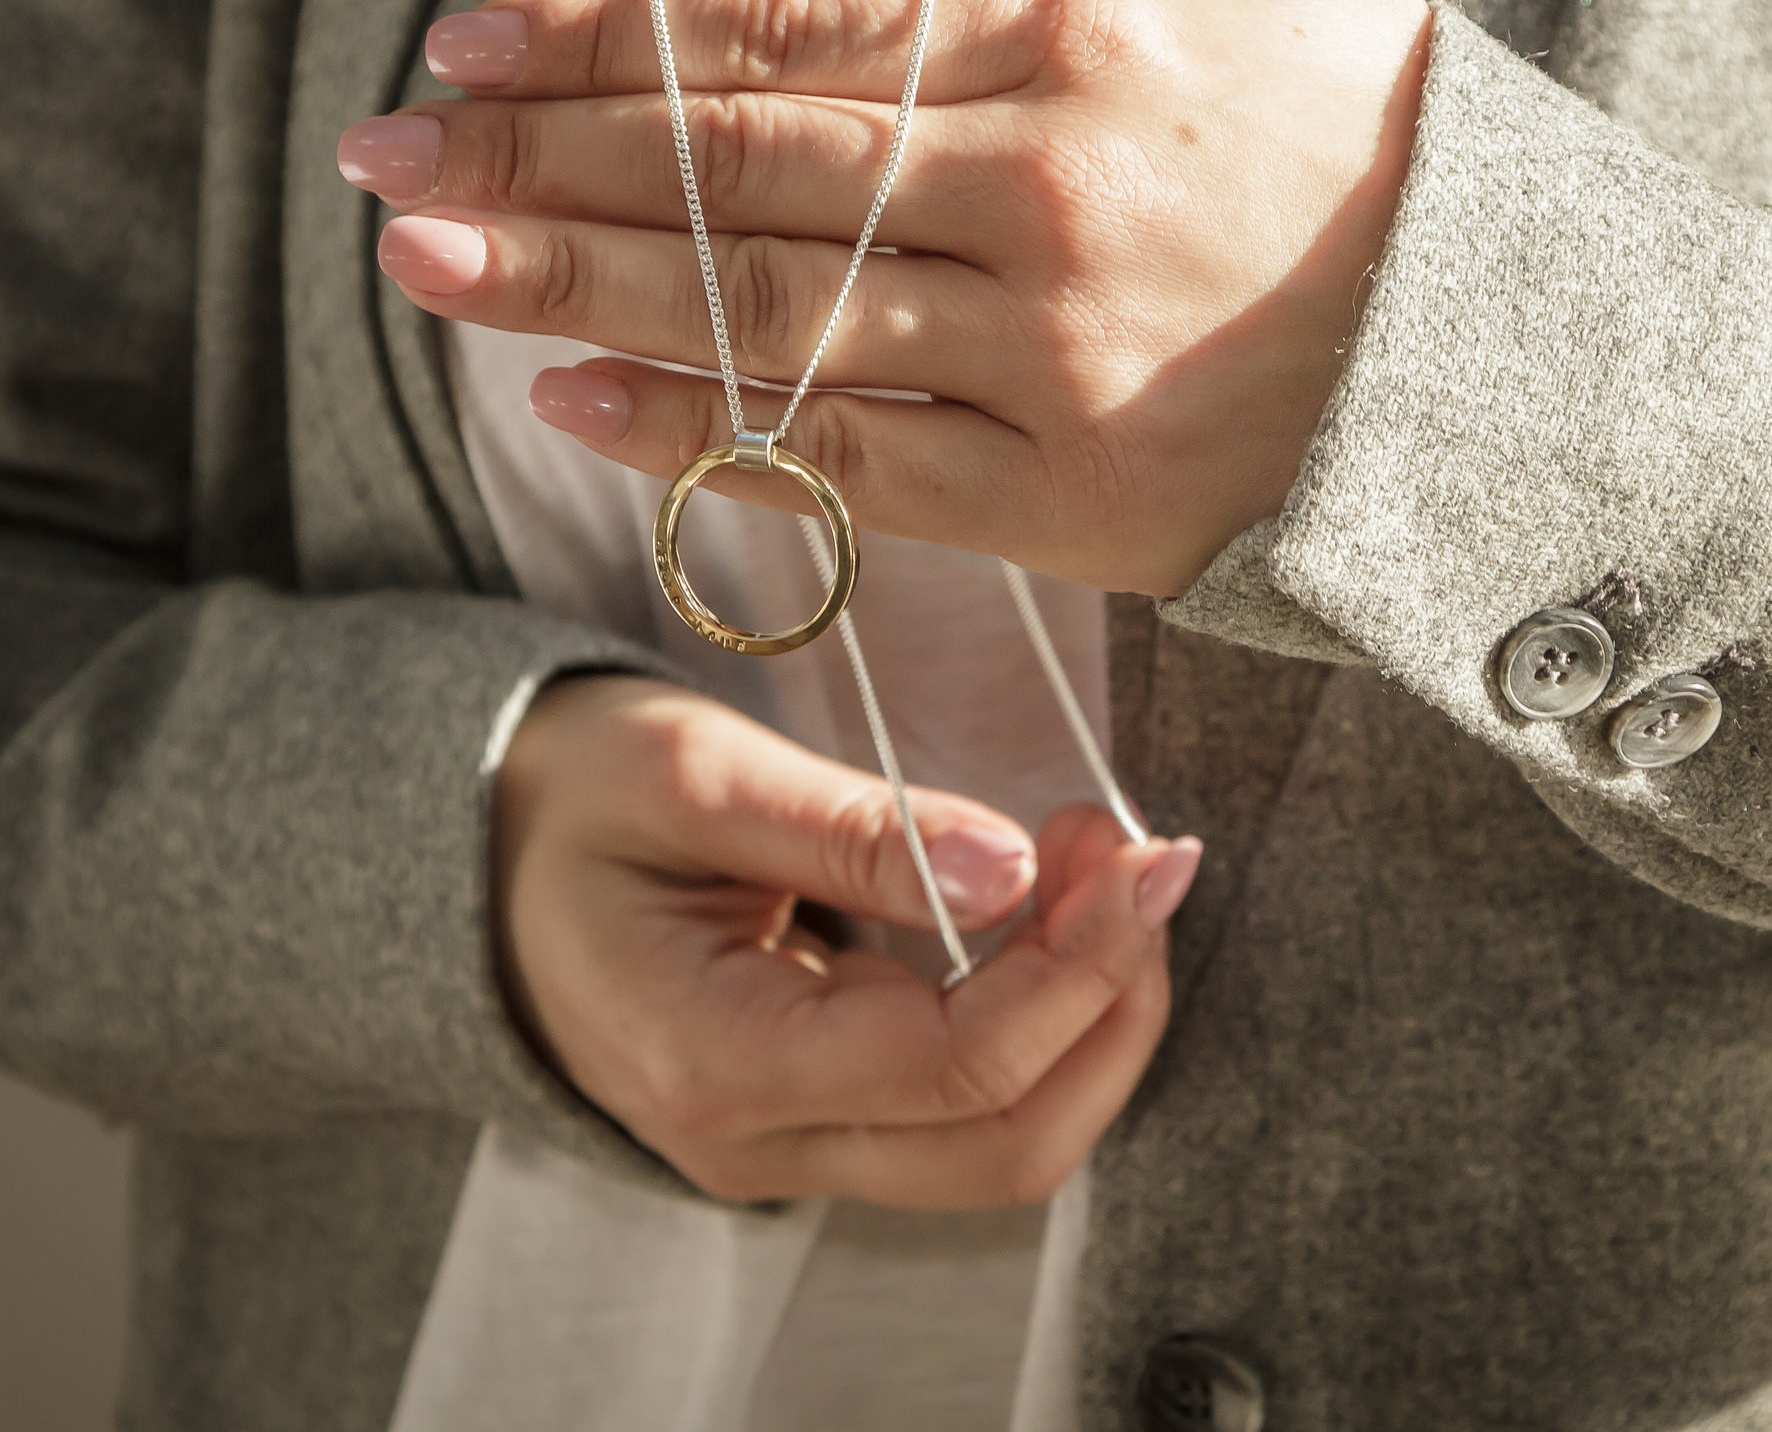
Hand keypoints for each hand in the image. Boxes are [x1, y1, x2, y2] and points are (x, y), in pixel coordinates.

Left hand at [343, 0, 1429, 594]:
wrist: (1530, 367)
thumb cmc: (1396, 154)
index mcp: (1086, 32)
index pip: (800, 20)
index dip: (622, 31)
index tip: (478, 39)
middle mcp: (1043, 181)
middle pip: (743, 159)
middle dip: (545, 151)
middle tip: (390, 149)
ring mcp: (1046, 346)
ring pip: (763, 302)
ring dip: (574, 278)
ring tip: (423, 258)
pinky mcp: (1060, 494)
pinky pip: (844, 452)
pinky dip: (702, 425)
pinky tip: (571, 397)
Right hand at [493, 674, 1195, 1206]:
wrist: (483, 860)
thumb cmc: (573, 800)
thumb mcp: (695, 773)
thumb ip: (852, 827)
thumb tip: (1015, 869)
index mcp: (713, 1060)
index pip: (951, 1064)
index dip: (1076, 966)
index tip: (1144, 855)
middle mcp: (758, 1140)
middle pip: (1004, 1142)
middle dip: (1110, 1002)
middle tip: (1140, 857)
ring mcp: (789, 1143)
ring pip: (1000, 1141)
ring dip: (1088, 1013)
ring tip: (1101, 868)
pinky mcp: (816, 1113)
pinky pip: (964, 1104)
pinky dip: (1039, 1017)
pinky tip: (1049, 913)